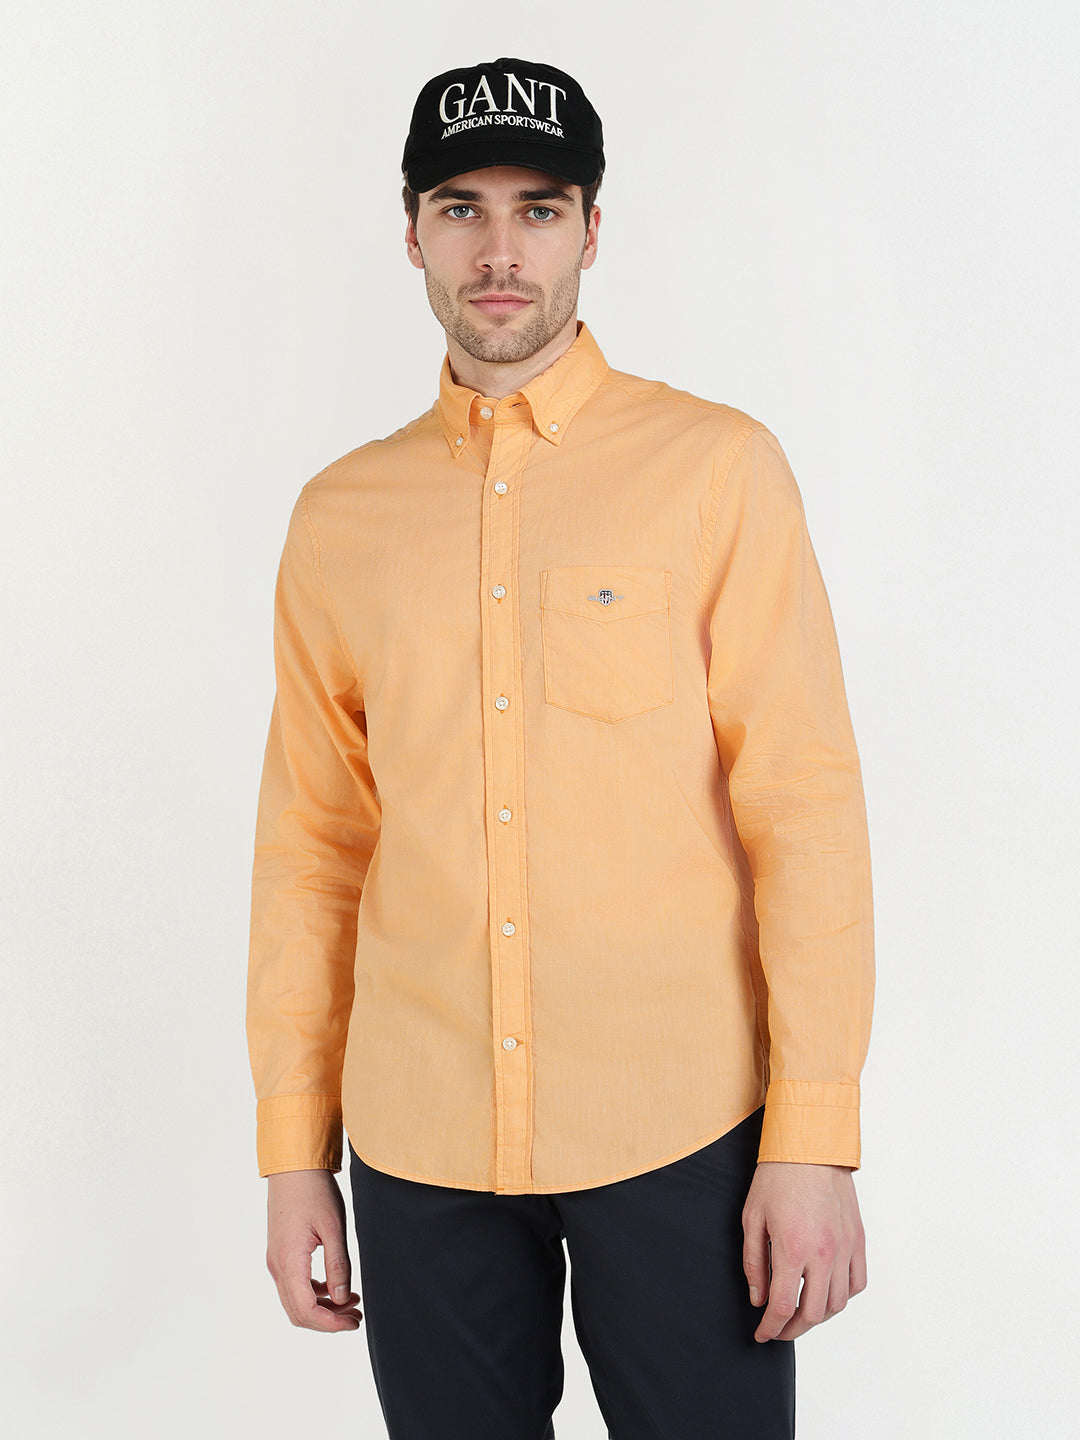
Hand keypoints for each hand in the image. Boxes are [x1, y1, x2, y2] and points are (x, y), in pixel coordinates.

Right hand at [266, 1169, 362, 1331]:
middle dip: (328, 1320)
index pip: (306, 1310)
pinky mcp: (280, 1253)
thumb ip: (338, 1265)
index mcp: (290, 1261)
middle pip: (298, 1312)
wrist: (294, 1168)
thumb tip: (343, 1298)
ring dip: (322, 1307)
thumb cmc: (315, 1192)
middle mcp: (277, 1266)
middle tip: (356, 1316)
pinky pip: (294, 1285)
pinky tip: (335, 1286)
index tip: (354, 1322)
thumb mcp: (334, 1227)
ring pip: (295, 1301)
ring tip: (352, 1301)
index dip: (331, 1323)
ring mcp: (276, 1260)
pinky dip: (314, 1293)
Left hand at [741, 1161, 865, 1342]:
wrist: (810, 1147)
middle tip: (778, 1329)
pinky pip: (857, 1283)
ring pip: (838, 1304)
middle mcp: (823, 1253)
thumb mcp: (752, 1217)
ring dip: (818, 1316)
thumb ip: (753, 1262)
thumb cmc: (777, 1178)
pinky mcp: (858, 1240)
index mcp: (792, 1248)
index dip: (771, 1327)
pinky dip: (843, 1296)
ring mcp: (845, 1248)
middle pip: (813, 1313)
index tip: (762, 1334)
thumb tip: (758, 1298)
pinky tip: (826, 1292)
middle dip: (792, 1329)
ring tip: (801, 1313)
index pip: (783, 1306)